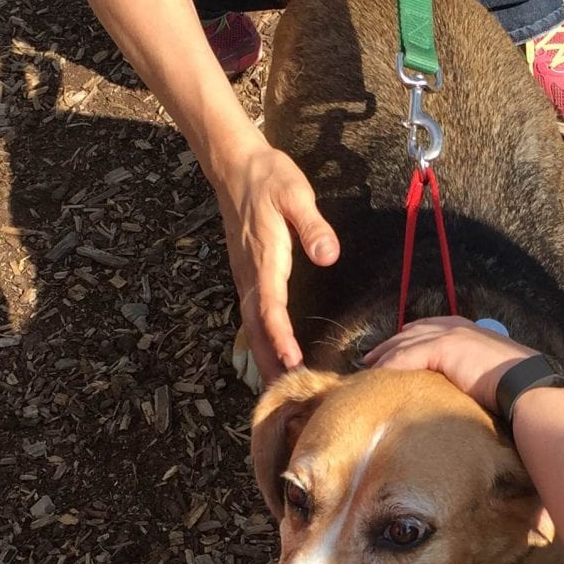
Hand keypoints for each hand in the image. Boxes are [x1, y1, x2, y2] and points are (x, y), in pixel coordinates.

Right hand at [215, 139, 337, 381]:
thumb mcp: (295, 194)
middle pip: (256, 329)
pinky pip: (252, 316)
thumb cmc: (268, 177)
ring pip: (251, 326)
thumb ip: (312, 225)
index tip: (292, 360)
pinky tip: (271, 356)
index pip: (270, 306)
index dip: (280, 336)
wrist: (235, 165)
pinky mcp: (247, 274)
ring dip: (263, 358)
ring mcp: (245, 276)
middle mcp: (250, 274)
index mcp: (264, 258)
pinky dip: (260, 341)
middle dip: (269, 363)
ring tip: (278, 390)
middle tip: (284, 399)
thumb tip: (327, 254)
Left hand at [365, 316, 538, 413]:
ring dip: (384, 355)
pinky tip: (377, 375)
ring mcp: (449, 334)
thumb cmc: (513, 385)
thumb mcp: (488, 371)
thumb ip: (470, 370)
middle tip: (370, 359)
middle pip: (412, 332)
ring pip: (406, 343)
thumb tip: (461, 387)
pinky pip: (407, 356)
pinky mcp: (443, 347)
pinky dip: (390, 366)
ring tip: (367, 368)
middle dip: (390, 344)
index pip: (429, 329)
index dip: (407, 338)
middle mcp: (456, 326)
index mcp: (467, 329)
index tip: (392, 350)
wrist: (524, 384)